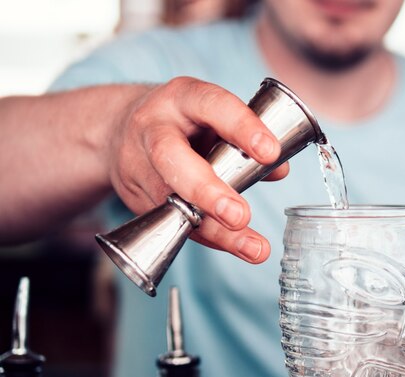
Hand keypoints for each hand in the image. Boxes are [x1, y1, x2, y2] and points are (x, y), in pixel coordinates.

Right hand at [107, 77, 285, 262]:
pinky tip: (234, 246)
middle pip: (171, 158)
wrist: (120, 130)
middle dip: (207, 190)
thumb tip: (279, 169)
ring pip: (172, 200)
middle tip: (240, 215)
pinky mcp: (135, 196)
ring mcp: (138, 163)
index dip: (242, 127)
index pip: (212, 105)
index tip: (270, 152)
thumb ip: (247, 139)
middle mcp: (154, 128)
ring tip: (252, 247)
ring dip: (214, 229)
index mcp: (182, 97)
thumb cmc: (183, 122)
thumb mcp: (214, 116)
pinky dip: (207, 236)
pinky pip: (172, 221)